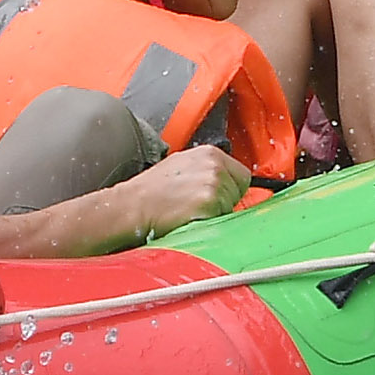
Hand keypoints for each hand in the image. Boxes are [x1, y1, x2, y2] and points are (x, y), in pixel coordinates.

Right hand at [122, 145, 251, 237]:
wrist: (133, 205)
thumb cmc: (151, 190)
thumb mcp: (181, 166)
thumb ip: (205, 170)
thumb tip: (224, 182)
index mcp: (209, 152)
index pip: (241, 174)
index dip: (229, 189)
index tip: (213, 197)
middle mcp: (214, 164)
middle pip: (239, 190)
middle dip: (224, 201)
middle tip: (197, 205)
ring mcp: (213, 182)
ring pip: (231, 206)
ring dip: (216, 212)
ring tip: (190, 210)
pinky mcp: (209, 201)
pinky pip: (222, 218)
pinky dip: (209, 222)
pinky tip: (190, 216)